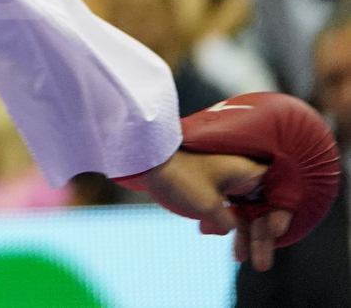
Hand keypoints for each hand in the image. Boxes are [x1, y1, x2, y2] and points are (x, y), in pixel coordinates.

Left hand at [116, 149, 291, 270]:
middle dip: (260, 237)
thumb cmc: (180, 179)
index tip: (272, 236)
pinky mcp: (210, 184)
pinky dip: (223, 221)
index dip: (278, 219)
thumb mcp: (209, 207)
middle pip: (261, 209)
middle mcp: (241, 173)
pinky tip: (207, 231)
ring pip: (243, 210)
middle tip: (260, 265)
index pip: (277, 197)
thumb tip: (234, 229)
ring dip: (242, 234)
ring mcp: (225, 178)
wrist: (145, 159)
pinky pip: (226, 206)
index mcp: (248, 171)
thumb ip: (230, 223)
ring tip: (240, 258)